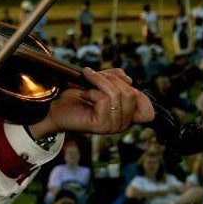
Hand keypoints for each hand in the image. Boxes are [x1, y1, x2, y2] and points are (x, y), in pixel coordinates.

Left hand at [27, 68, 154, 138]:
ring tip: (87, 84)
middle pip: (132, 94)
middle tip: (93, 77)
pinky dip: (93, 91)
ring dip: (99, 82)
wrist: (54, 105)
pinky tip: (84, 95)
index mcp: (126, 115)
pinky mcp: (101, 126)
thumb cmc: (75, 94)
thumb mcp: (99, 82)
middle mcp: (123, 124)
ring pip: (118, 94)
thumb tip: (128, 79)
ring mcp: (113, 126)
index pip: (149, 112)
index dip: (141, 96)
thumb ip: (115, 79)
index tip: (122, 83)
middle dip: (111, 79)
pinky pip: (104, 99)